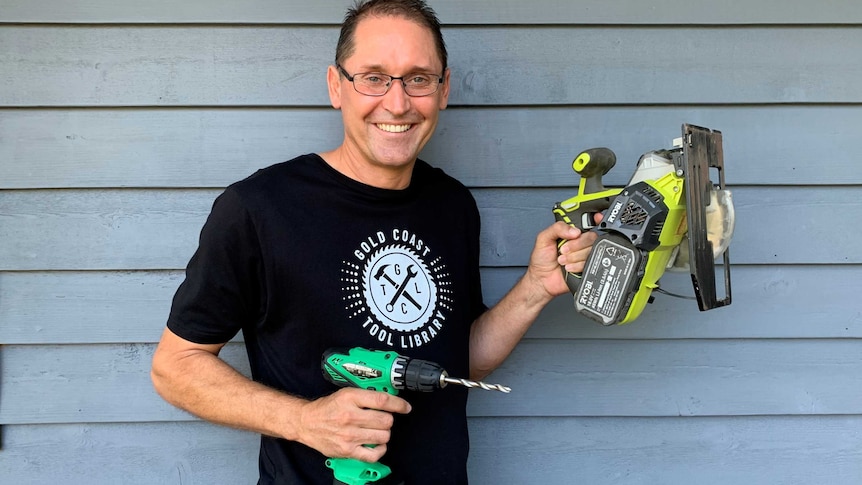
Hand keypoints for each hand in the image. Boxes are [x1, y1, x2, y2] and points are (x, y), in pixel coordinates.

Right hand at [296, 388, 411, 461]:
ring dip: (384, 433)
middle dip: (388, 420)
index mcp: (350, 398)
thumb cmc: (327, 408)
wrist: (306, 422)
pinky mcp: (347, 450)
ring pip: (383, 436)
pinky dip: (380, 450)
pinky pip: (373, 454)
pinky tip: (376, 444)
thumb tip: (389, 399)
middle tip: (383, 419)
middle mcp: (350, 416)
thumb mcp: (345, 393)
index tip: (405, 407)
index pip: (382, 400)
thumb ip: (366, 396)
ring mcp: (349, 435)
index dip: (398, 404)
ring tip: (376, 430)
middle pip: (385, 420)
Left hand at [526, 219, 600, 297]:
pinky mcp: (587, 267)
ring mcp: (584, 255)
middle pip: (591, 237)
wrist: (542, 280)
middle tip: (563, 250)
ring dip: (574, 256)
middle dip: (576, 245)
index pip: (586, 223)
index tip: (593, 221)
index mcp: (571, 233)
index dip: (594, 220)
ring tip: (562, 260)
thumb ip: (557, 228)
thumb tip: (574, 230)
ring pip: (591, 251)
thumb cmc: (541, 259)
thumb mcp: (543, 238)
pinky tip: (568, 267)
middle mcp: (580, 243)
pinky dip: (576, 266)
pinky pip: (589, 263)